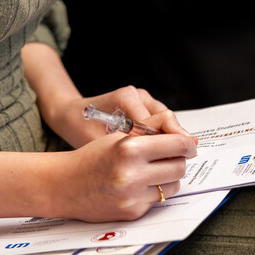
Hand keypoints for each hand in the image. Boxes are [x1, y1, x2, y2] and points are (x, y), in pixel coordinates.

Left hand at [45, 85, 191, 149]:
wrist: (70, 115)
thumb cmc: (81, 128)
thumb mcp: (101, 143)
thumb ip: (128, 146)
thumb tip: (154, 159)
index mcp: (126, 98)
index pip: (158, 121)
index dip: (170, 141)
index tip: (181, 157)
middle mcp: (137, 94)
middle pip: (167, 118)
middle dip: (174, 140)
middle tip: (184, 159)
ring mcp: (142, 97)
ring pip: (166, 120)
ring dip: (168, 138)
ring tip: (172, 158)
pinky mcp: (143, 103)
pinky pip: (160, 120)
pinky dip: (162, 135)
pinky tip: (161, 151)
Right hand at [56, 129, 197, 222]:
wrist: (65, 185)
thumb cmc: (92, 157)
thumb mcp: (119, 135)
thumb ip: (152, 129)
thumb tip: (186, 136)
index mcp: (129, 148)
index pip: (176, 144)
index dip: (186, 144)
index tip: (188, 144)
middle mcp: (132, 174)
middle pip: (179, 167)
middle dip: (178, 160)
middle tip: (170, 157)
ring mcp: (132, 196)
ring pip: (173, 186)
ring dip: (168, 178)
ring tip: (151, 171)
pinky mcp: (132, 212)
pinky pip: (158, 200)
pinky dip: (154, 192)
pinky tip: (138, 186)